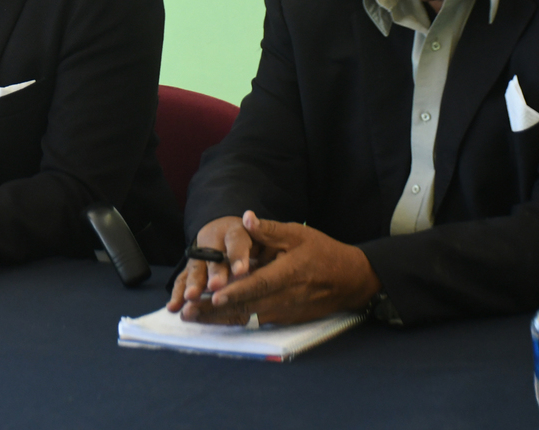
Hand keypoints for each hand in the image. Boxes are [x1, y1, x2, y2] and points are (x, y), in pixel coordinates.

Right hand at [167, 214, 262, 312]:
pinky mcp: (191, 267)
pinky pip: (183, 279)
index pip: (236, 240)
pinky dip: (178, 293)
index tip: (241, 271)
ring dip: (193, 283)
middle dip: (214, 272)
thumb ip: (261, 230)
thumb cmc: (252, 236)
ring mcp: (200, 255)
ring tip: (191, 297)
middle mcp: (213, 242)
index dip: (237, 254)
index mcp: (235, 231)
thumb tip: (251, 218)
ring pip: (196, 268)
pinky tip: (174, 306)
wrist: (225, 230)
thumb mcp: (261, 232)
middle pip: (212, 257)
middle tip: (216, 286)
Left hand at [175, 210, 380, 325]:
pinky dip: (232, 319)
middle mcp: (284, 298)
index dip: (236, 291)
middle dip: (215, 310)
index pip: (258, 285)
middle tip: (188, 311)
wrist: (350, 281)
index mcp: (288, 274)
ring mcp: (283, 311)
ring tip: (192, 318)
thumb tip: (246, 218)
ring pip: (247, 317)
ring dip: (219, 318)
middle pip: (246, 306)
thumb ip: (270, 230)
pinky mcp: (283, 318)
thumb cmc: (322, 253)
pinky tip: (213, 319)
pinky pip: (255, 321)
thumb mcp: (299, 235)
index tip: (214, 296)